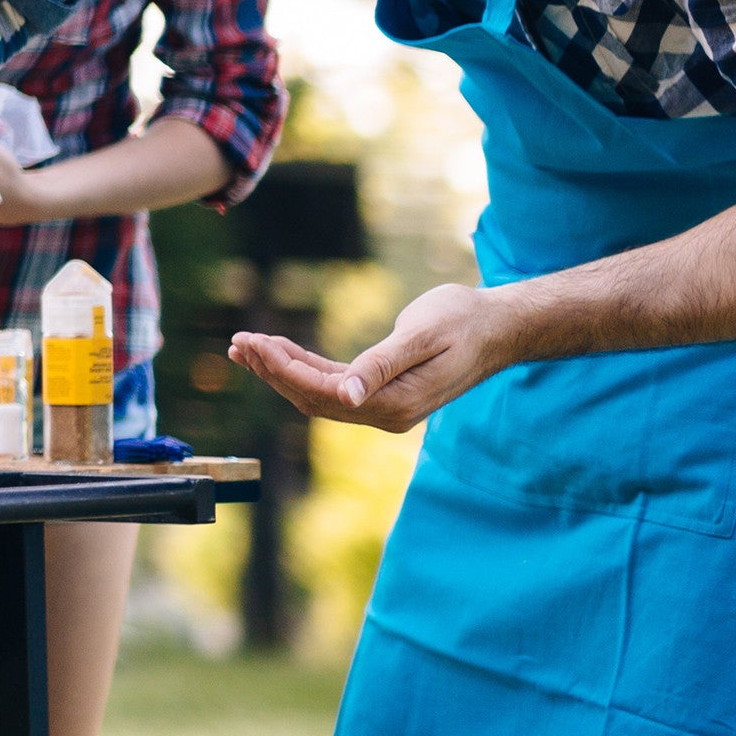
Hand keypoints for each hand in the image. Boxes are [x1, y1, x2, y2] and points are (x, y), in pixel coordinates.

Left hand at [230, 284, 510, 432]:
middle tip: (237, 343)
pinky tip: (278, 353)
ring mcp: (383, 407)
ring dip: (280, 371)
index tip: (252, 343)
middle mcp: (385, 414)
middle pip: (313, 398)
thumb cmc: (463, 322)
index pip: (323, 392)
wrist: (497, 327)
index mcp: (393, 403)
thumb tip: (346, 395)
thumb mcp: (422, 336)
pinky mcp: (382, 393)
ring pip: (318, 394)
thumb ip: (382, 365)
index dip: (283, 369)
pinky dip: (301, 368)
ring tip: (245, 348)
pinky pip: (332, 386)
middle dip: (272, 371)